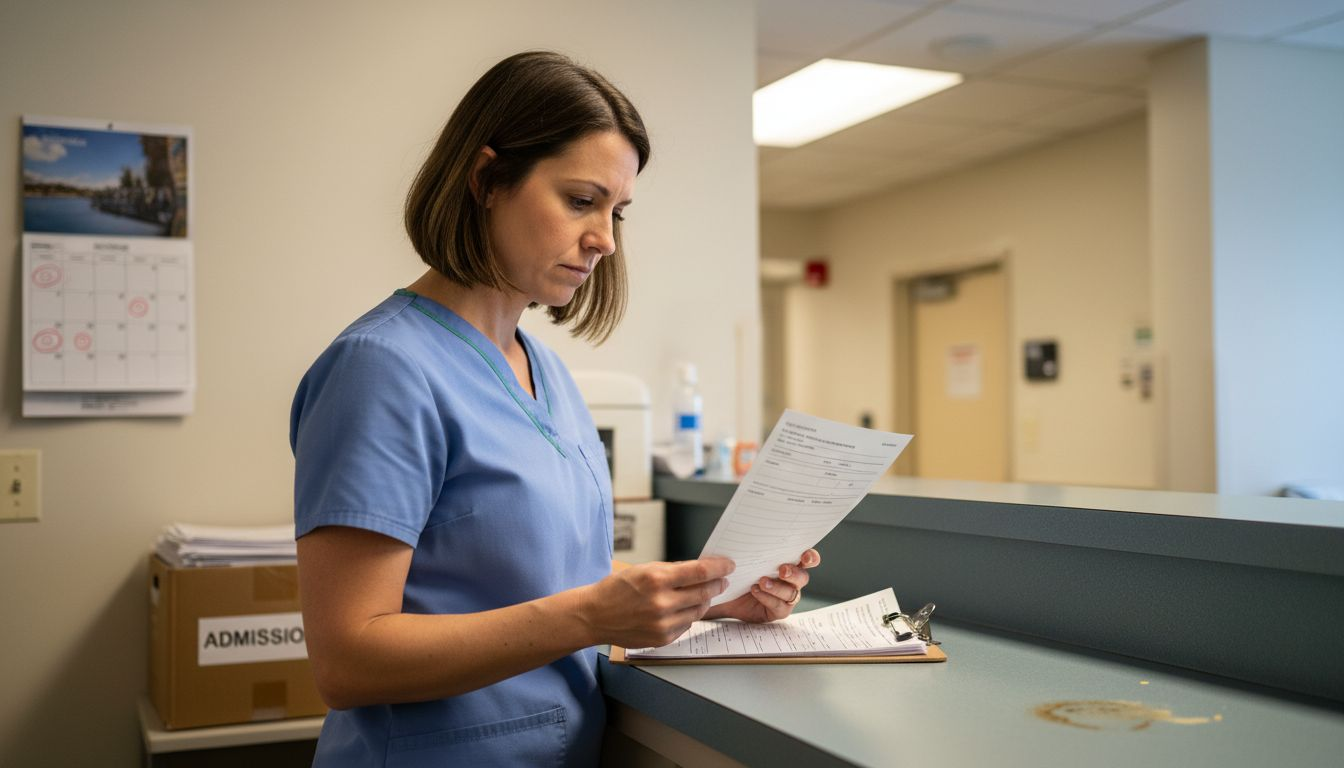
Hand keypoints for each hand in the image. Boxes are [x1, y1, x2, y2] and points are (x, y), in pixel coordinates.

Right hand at [583, 557, 733, 647]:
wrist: (595, 615)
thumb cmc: (617, 589)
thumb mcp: (644, 569)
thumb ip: (673, 570)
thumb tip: (701, 569)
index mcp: (656, 580)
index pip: (700, 572)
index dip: (720, 568)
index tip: (728, 565)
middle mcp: (661, 603)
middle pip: (704, 592)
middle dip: (717, 584)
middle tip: (722, 580)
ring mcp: (662, 624)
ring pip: (698, 610)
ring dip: (704, 600)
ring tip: (702, 593)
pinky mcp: (662, 639)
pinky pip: (687, 625)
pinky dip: (689, 615)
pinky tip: (683, 609)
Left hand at [705, 549, 819, 623]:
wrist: (724, 593)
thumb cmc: (739, 570)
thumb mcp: (746, 557)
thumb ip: (755, 548)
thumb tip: (754, 535)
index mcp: (789, 562)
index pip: (807, 559)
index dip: (811, 557)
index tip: (806, 556)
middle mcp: (791, 580)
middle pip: (802, 577)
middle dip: (794, 573)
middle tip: (782, 570)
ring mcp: (786, 597)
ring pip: (791, 592)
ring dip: (778, 587)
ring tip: (762, 582)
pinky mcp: (778, 611)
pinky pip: (779, 606)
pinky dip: (768, 598)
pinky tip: (755, 590)